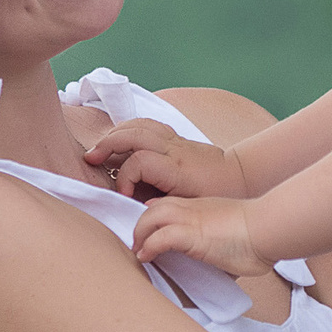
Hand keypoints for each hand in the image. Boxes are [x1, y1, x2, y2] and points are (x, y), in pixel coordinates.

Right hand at [87, 119, 244, 201]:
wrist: (240, 176)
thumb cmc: (217, 194)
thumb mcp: (192, 206)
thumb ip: (165, 206)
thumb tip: (140, 206)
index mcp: (177, 168)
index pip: (139, 162)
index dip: (125, 179)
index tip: (124, 196)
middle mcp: (174, 149)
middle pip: (134, 134)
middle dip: (108, 144)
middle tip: (91, 159)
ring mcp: (175, 140)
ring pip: (139, 124)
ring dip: (116, 133)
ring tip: (100, 148)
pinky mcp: (176, 137)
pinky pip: (148, 124)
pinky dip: (130, 128)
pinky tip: (120, 139)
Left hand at [133, 195, 272, 275]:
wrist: (269, 227)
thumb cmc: (260, 235)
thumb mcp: (235, 233)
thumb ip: (222, 243)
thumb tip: (225, 264)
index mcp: (203, 207)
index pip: (169, 204)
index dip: (155, 216)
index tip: (151, 232)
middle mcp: (192, 209)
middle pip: (154, 208)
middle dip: (141, 225)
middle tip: (139, 244)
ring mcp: (190, 219)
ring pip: (150, 217)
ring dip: (140, 234)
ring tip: (139, 251)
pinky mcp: (191, 234)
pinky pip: (159, 237)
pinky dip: (149, 246)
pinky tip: (146, 257)